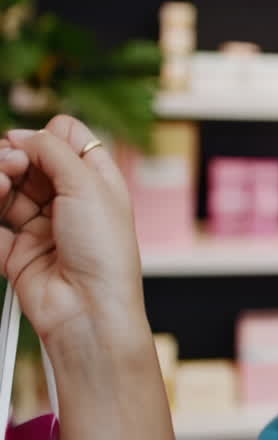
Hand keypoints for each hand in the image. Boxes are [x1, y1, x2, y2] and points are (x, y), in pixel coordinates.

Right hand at [0, 115, 146, 350]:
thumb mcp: (88, 185)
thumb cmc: (104, 249)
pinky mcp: (16, 252)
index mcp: (96, 181)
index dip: (46, 138)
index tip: (32, 144)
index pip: (67, 142)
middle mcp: (69, 201)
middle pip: (29, 164)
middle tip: (11, 166)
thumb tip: (24, 134)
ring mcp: (41, 226)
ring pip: (6, 190)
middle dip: (13, 158)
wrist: (88, 307)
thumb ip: (53, 152)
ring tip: (0, 185)